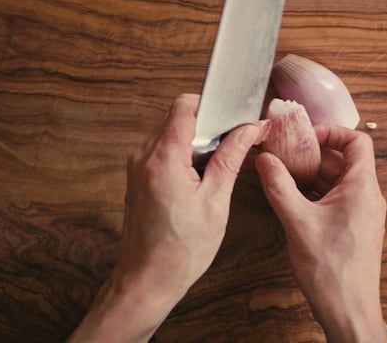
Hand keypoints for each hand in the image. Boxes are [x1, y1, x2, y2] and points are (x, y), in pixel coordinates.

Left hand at [69, 94, 258, 342]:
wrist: (147, 281)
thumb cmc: (181, 250)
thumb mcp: (216, 201)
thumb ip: (231, 159)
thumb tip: (249, 130)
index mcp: (164, 158)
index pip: (184, 106)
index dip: (211, 106)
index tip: (231, 118)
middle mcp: (144, 157)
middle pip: (178, 119)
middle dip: (207, 128)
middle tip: (231, 149)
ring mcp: (137, 168)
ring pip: (170, 135)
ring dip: (195, 145)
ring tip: (215, 172)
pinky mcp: (137, 180)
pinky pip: (162, 153)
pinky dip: (183, 158)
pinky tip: (199, 182)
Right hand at [255, 124, 386, 342]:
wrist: (349, 310)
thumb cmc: (331, 270)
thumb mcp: (297, 222)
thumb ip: (279, 187)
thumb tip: (265, 160)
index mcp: (362, 187)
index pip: (357, 141)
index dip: (331, 132)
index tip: (305, 137)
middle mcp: (368, 196)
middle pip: (345, 160)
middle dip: (314, 154)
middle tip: (286, 154)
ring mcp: (363, 213)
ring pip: (340, 181)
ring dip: (314, 175)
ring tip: (285, 175)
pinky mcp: (355, 228)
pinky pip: (339, 199)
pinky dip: (318, 193)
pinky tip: (294, 200)